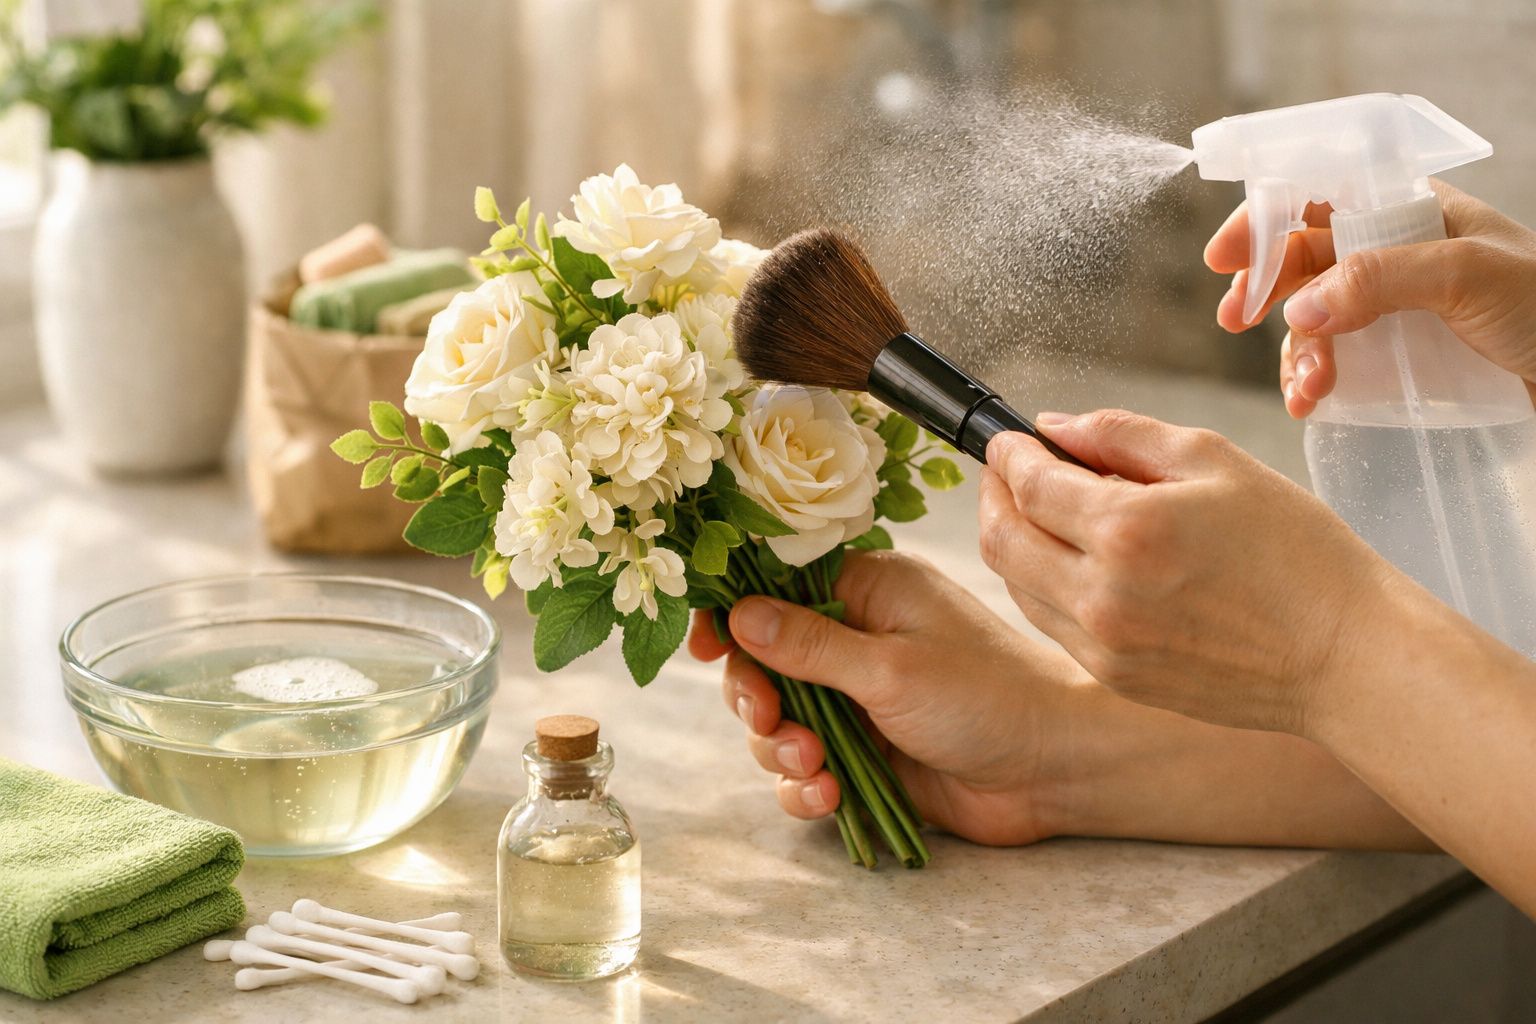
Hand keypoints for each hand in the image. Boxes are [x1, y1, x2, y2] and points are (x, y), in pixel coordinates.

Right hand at [689, 546, 1436, 854]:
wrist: (1057, 769)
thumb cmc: (991, 696)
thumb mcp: (892, 666)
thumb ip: (809, 643)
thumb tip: (738, 611)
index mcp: (864, 592)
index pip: (772, 587)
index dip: (731, 615)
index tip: (707, 645)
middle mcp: (855, 640)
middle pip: (762, 661)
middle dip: (757, 697)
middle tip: (772, 720)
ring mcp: (859, 699)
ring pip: (778, 721)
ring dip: (781, 749)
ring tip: (815, 766)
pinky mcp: (868, 753)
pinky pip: (807, 769)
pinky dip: (806, 786)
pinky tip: (826, 797)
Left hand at [979, 411, 1417, 733]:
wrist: (1344, 656)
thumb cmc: (1296, 552)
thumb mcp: (1216, 462)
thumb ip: (1122, 434)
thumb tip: (1054, 426)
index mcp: (1127, 530)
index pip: (1027, 484)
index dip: (1008, 454)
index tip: (1010, 439)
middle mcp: (1101, 594)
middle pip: (999, 538)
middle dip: (992, 495)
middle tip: (1008, 471)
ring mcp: (1103, 644)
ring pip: (1015, 582)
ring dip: (1012, 540)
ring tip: (1042, 510)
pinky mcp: (1113, 676)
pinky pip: (1048, 620)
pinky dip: (1042, 582)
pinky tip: (1073, 558)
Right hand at [1205, 179, 1535, 415]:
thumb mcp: (1467, 277)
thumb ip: (1380, 280)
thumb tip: (1298, 307)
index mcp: (1414, 213)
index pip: (1322, 198)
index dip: (1267, 220)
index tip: (1227, 256)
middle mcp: (1396, 257)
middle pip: (1304, 262)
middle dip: (1265, 290)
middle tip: (1234, 319)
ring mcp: (1394, 310)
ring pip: (1313, 320)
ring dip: (1295, 352)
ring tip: (1307, 387)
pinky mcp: (1398, 360)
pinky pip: (1335, 363)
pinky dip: (1312, 381)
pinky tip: (1311, 402)